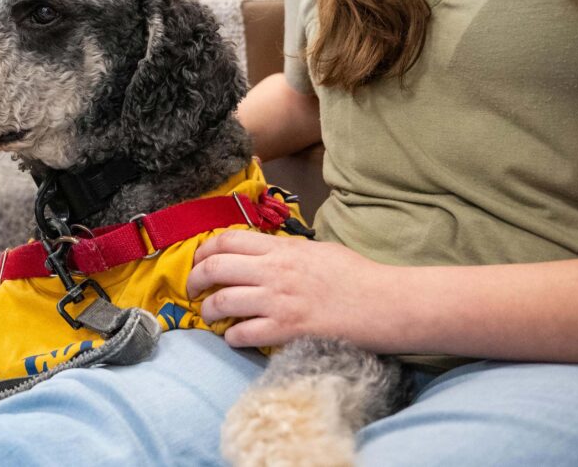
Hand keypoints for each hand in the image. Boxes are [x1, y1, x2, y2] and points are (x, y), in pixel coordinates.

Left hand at [185, 230, 405, 349]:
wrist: (384, 303)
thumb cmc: (356, 276)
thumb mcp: (317, 250)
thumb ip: (286, 251)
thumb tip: (263, 254)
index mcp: (281, 249)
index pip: (227, 240)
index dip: (204, 250)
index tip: (199, 261)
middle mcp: (273, 272)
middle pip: (215, 268)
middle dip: (194, 279)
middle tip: (192, 290)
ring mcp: (278, 302)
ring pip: (222, 302)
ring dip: (208, 311)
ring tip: (209, 316)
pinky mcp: (286, 331)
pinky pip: (243, 334)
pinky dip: (231, 337)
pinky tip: (234, 337)